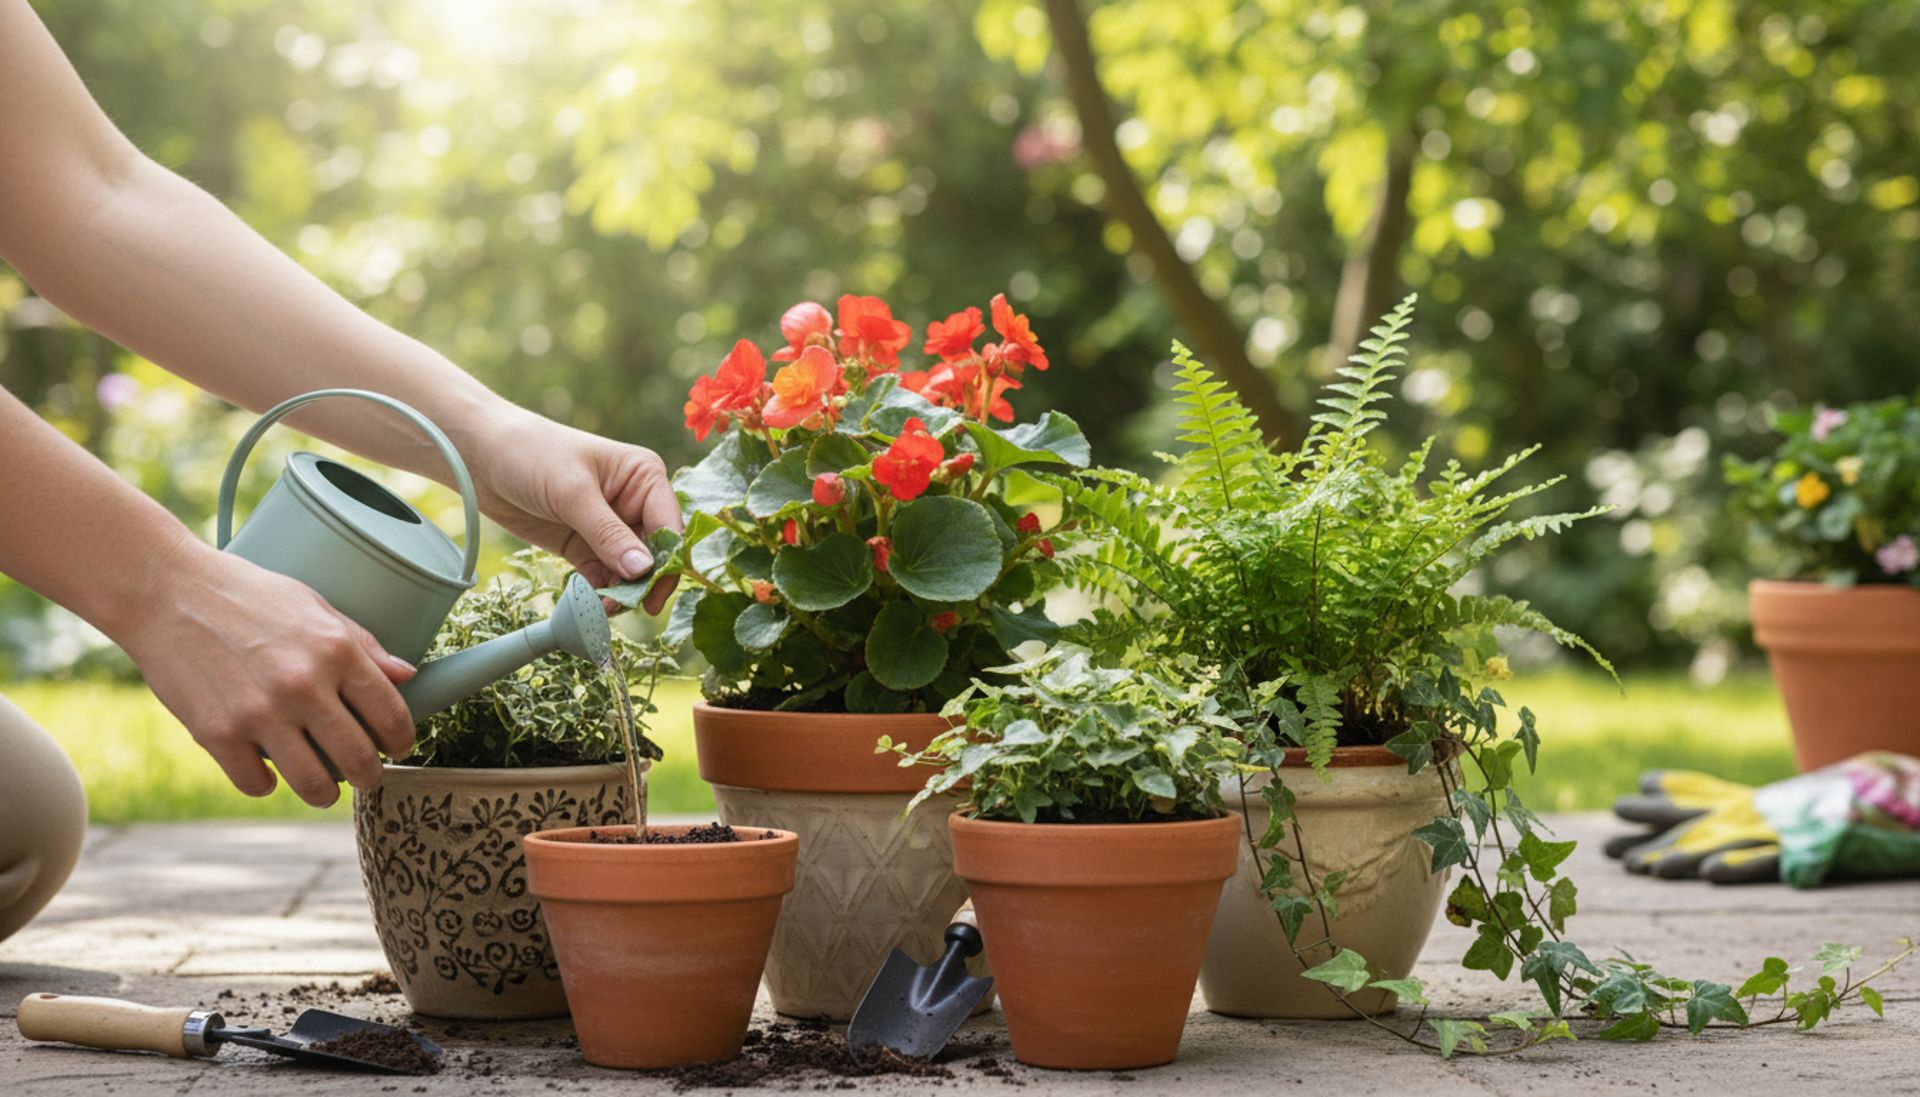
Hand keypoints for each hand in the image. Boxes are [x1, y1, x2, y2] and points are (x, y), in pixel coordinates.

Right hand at [120, 541, 416, 806]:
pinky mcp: (217, 733)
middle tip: (366, 776)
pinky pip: (256, 784)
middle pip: (359, 758)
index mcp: (336, 650)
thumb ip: (363, 644)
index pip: (392, 715)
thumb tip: (408, 676)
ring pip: (314, 784)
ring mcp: (260, 713)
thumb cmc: (246, 594)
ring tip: (324, 788)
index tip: (398, 748)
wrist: (167, 591)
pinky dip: (266, 785)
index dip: (402, 740)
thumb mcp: (314, 605)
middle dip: (371, 776)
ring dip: (324, 793)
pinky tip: (268, 774)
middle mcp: (304, 685)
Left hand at [468, 411, 682, 613]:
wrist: (479, 455)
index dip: (667, 562)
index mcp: (644, 477)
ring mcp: (609, 527)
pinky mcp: (584, 545)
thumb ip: (609, 534)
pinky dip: (600, 592)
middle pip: (653, 553)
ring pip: (629, 570)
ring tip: (601, 610)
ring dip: (620, 593)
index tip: (652, 595)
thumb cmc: (531, 454)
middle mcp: (634, 502)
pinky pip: (602, 576)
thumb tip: (644, 570)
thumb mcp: (573, 493)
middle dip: (642, 582)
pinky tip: (590, 604)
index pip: (669, 526)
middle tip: (625, 609)